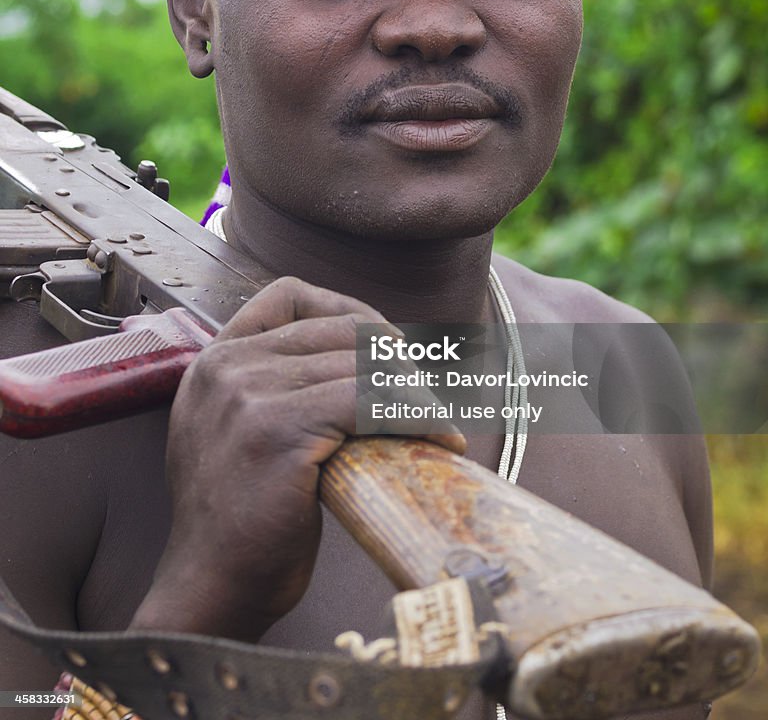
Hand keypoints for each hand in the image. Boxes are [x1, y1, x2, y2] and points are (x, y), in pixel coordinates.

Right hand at [130, 276, 463, 640]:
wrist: (211, 589)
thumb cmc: (240, 520)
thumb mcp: (233, 432)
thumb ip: (271, 387)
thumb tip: (359, 363)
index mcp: (214, 360)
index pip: (288, 294)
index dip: (349, 309)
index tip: (388, 346)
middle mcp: (225, 366)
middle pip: (341, 328)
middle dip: (398, 358)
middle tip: (428, 397)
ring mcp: (247, 395)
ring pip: (363, 366)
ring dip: (416, 392)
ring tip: (439, 423)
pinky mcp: (276, 430)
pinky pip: (368, 401)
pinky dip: (416, 416)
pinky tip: (439, 438)